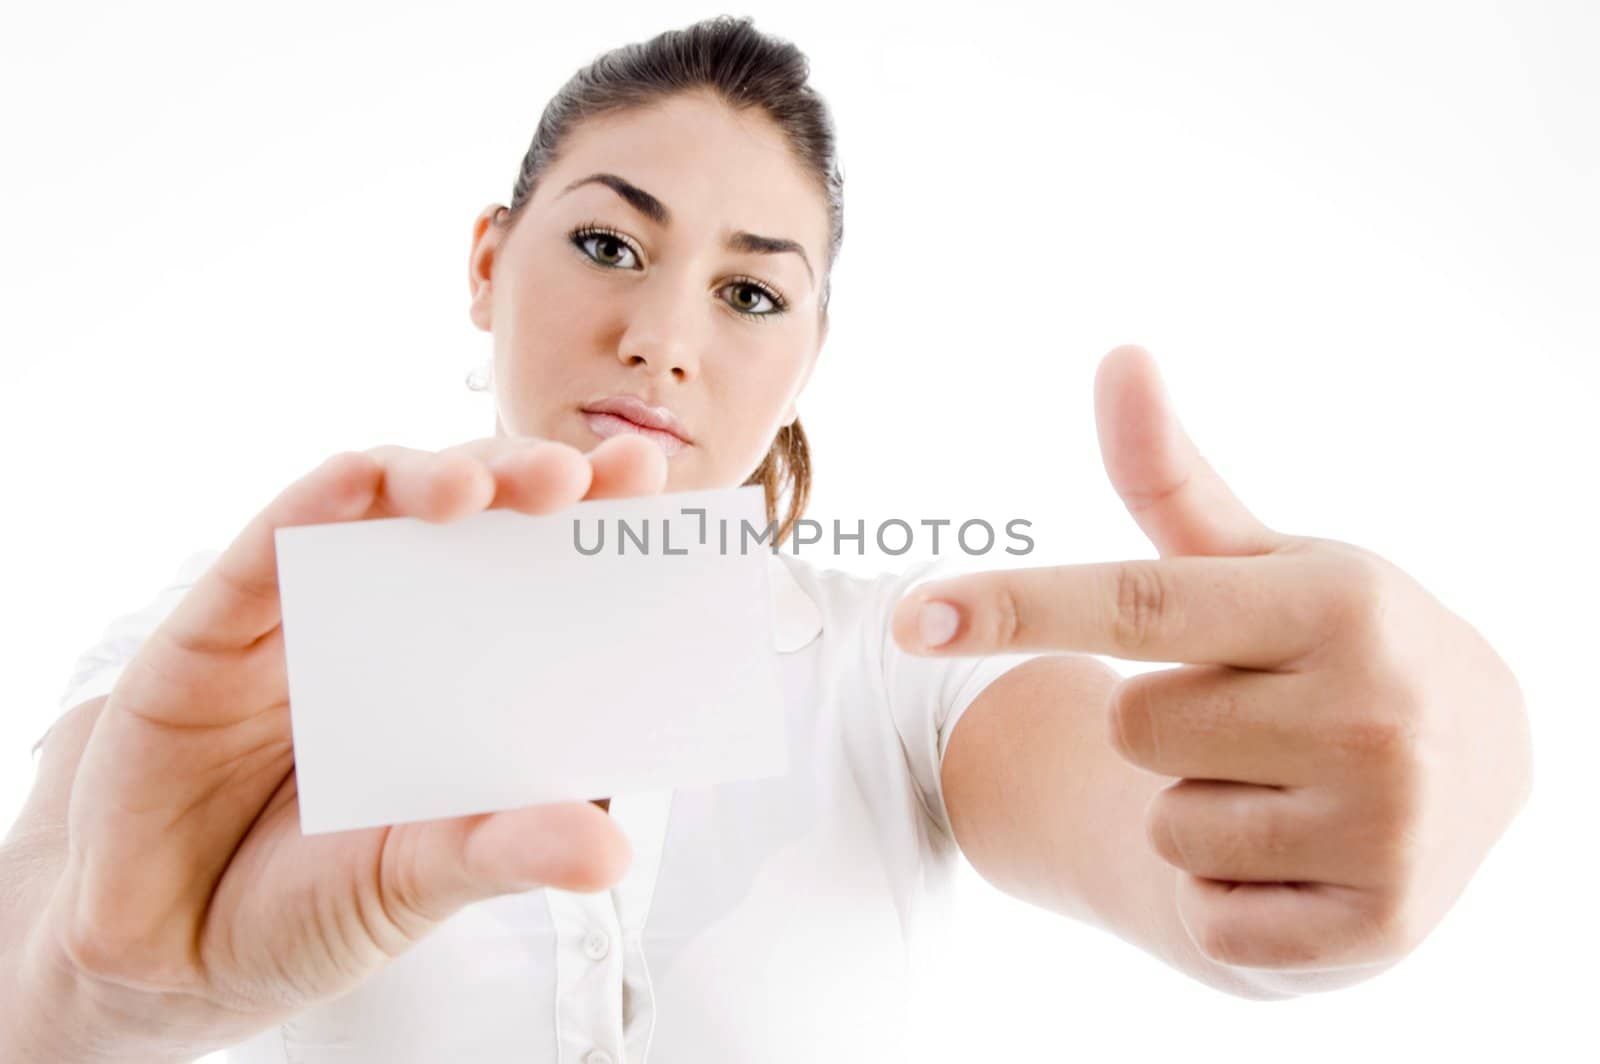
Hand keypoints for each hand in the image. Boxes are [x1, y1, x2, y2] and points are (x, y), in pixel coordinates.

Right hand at [34, 432, 666, 1056]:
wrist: (163, 946)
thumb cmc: (309, 903)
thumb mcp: (422, 879)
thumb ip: (505, 852)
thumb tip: (608, 850)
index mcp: (466, 677)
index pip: (547, 581)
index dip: (600, 532)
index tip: (657, 494)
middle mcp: (399, 626)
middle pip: (478, 521)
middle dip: (535, 480)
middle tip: (590, 477)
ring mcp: (313, 614)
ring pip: (383, 505)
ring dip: (439, 475)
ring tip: (486, 485)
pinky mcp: (221, 620)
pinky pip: (275, 541)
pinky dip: (321, 500)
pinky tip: (362, 481)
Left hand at [890, 344, 1532, 972]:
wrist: (1483, 765)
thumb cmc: (1338, 645)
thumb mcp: (1271, 562)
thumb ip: (1171, 479)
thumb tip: (1117, 354)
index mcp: (1333, 604)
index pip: (1136, 603)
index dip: (1012, 607)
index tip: (908, 617)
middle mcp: (1369, 710)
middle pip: (1133, 726)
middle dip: (1168, 724)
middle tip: (1257, 716)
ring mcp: (1382, 825)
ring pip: (1167, 826)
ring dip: (1201, 814)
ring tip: (1288, 787)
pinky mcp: (1380, 927)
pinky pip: (1210, 918)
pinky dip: (1234, 895)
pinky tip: (1306, 858)